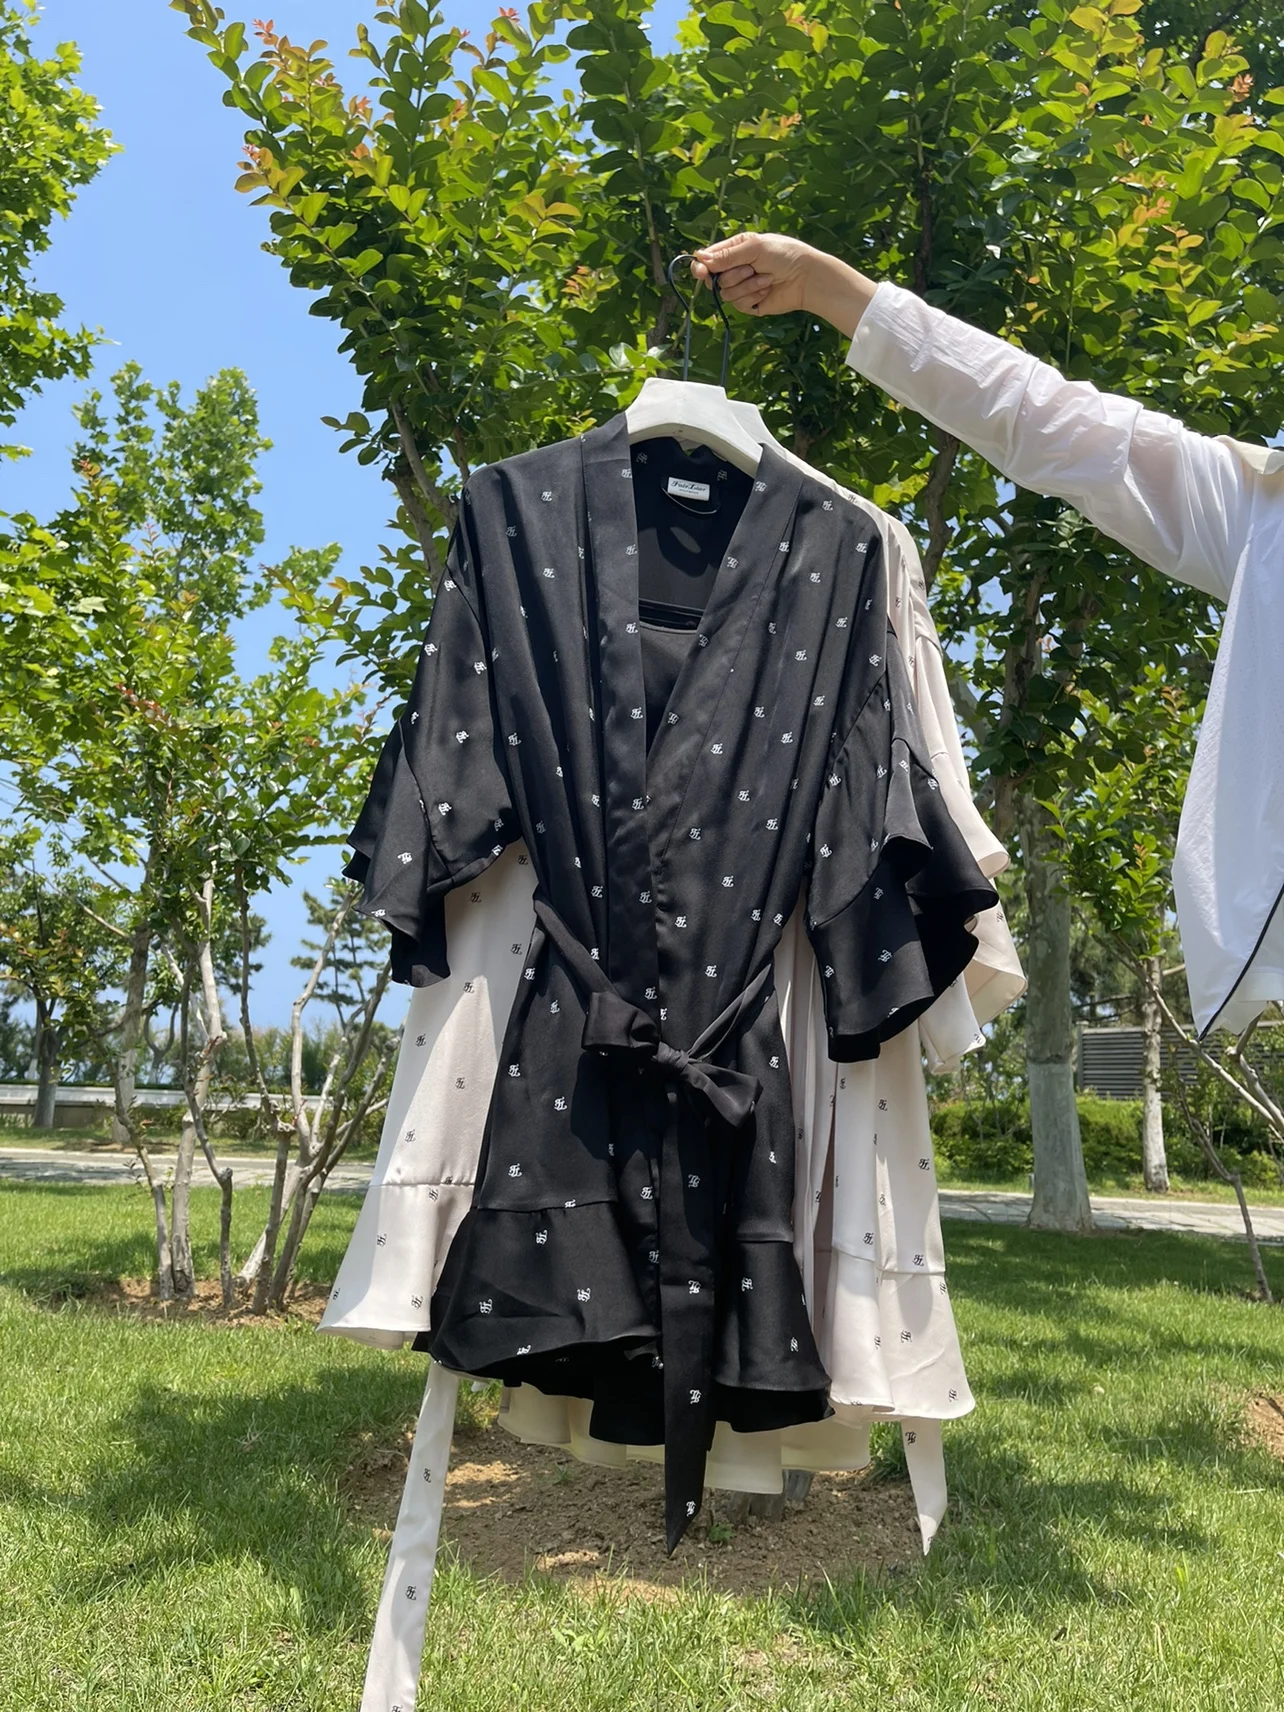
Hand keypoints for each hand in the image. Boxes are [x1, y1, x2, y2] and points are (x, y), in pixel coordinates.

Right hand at [691, 233, 876, 337]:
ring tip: (766, 279)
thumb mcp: (754, 248)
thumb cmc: (784, 255)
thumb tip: (700, 258)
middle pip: (715, 279)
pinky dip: (753, 296)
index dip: (701, 267)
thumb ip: (727, 255)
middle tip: (750, 269)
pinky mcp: (750, 303)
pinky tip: (767, 289)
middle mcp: (736, 268)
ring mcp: (742, 287)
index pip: (709, 259)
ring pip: (726, 293)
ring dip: (747, 286)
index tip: (701, 272)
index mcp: (735, 249)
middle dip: (733, 275)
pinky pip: (739, 304)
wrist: (805, 278)